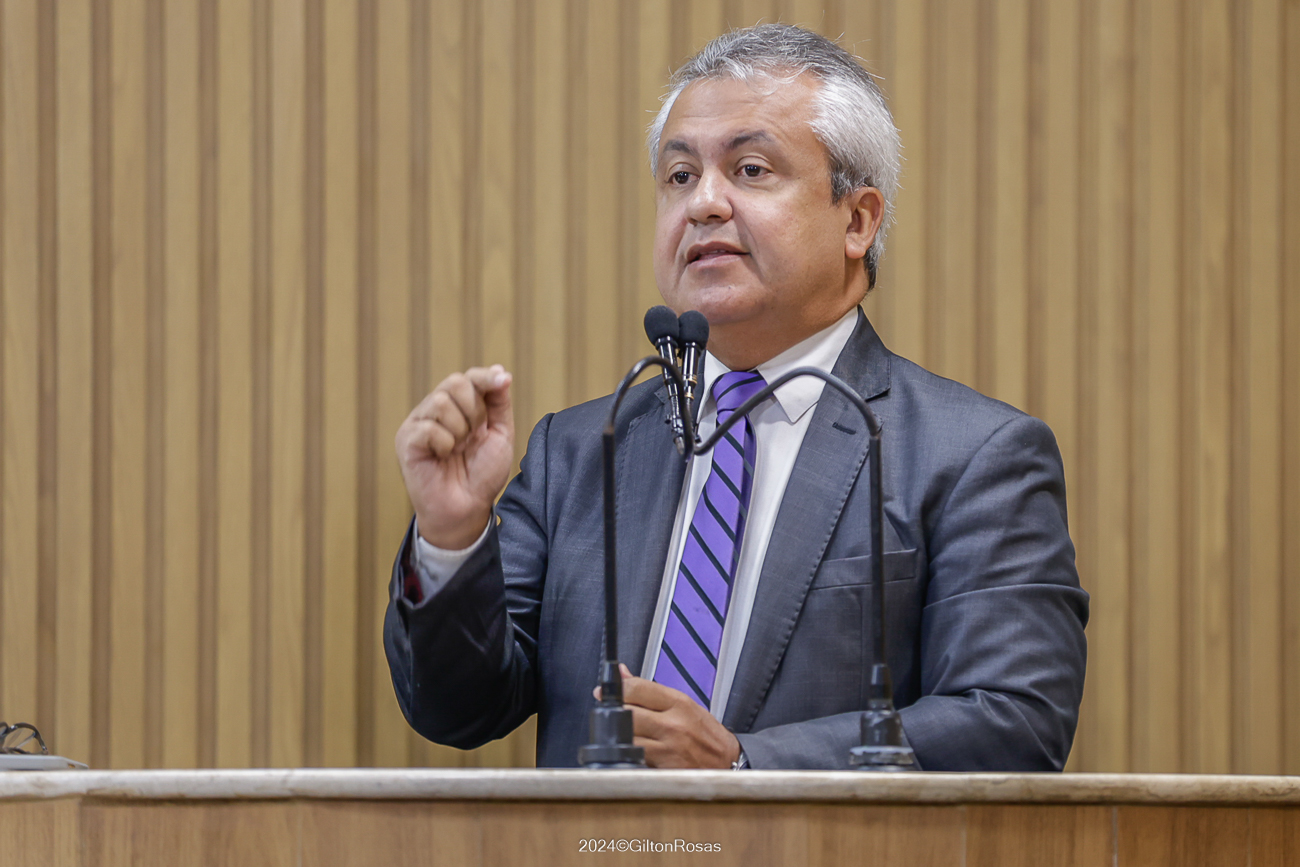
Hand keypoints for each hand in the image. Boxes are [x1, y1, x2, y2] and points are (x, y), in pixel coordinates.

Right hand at [395, 365, 514, 549]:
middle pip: (455, 383)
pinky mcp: (406, 440)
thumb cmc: (482, 475)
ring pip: (440, 401)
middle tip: (474, 436)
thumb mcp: (500, 435)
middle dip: (474, 410)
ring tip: (458, 450)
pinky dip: (444, 444)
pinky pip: (429, 427)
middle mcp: (435, 411)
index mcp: (458, 407)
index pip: (469, 377)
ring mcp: (418, 423)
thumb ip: (499, 403)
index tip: (503, 381)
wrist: (468, 509)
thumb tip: (501, 370)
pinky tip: (442, 457)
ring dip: (460, 430)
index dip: (486, 377)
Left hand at [598, 664, 740, 768]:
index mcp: (679, 703)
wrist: (728, 764)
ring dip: (620, 735)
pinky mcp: (662, 769)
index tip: (607, 691)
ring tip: (627, 734)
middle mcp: (673, 724)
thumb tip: (623, 673)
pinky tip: (634, 751)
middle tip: (613, 714)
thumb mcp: (684, 704)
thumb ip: (650, 690)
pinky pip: (634, 758)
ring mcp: (667, 748)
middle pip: (626, 713)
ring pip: (626, 737)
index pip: (636, 689)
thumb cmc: (707, 735)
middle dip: (615, 713)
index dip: (617, 689)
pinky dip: (629, 754)